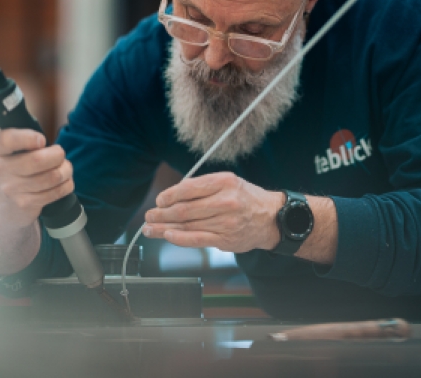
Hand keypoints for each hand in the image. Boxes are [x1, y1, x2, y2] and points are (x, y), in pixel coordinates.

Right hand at [0, 129, 73, 230]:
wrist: (3, 205)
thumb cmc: (12, 169)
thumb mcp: (8, 151)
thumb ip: (23, 139)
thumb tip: (43, 143)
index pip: (7, 140)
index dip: (29, 138)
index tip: (42, 140)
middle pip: (38, 159)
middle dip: (58, 155)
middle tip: (59, 155)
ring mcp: (11, 189)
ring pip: (53, 176)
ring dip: (66, 170)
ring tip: (64, 168)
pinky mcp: (25, 203)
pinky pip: (57, 191)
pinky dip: (67, 184)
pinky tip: (63, 181)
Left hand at [143, 172, 283, 252]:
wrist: (272, 218)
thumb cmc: (247, 198)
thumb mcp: (229, 182)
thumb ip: (203, 187)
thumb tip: (173, 196)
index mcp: (224, 182)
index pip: (189, 188)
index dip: (169, 195)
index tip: (159, 200)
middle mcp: (225, 201)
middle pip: (184, 209)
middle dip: (161, 213)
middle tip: (149, 215)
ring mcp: (226, 222)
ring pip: (187, 225)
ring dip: (163, 227)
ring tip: (150, 228)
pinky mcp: (225, 239)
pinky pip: (196, 239)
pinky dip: (178, 238)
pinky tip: (167, 235)